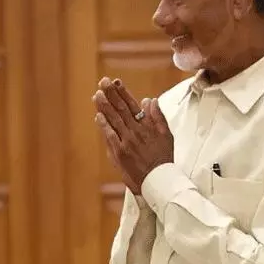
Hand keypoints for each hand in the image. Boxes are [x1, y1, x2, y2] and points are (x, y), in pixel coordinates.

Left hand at [93, 77, 173, 193]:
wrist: (160, 181)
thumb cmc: (164, 159)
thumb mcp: (167, 135)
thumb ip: (158, 117)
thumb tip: (149, 100)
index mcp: (147, 126)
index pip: (133, 105)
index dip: (123, 93)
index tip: (116, 82)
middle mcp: (137, 131)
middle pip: (121, 109)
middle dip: (111, 94)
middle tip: (103, 82)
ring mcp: (128, 142)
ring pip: (114, 120)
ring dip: (105, 106)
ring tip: (97, 94)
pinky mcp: (120, 153)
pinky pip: (111, 137)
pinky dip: (104, 126)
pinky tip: (98, 116)